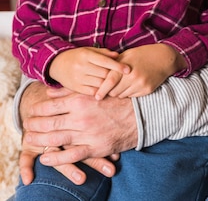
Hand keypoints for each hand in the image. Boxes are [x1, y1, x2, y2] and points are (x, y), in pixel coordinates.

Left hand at [21, 83, 136, 169]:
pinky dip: (56, 158)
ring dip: (40, 140)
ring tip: (29, 139)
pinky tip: (45, 158)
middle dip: (34, 125)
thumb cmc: (116, 99)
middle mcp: (81, 117)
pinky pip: (71, 156)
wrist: (140, 114)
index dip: (37, 109)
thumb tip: (50, 91)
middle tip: (26, 126)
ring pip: (56, 138)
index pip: (51, 106)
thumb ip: (71, 91)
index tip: (30, 111)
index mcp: (80, 101)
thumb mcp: (94, 90)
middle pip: (50, 122)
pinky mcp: (95, 147)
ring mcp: (87, 133)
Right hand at [49, 47, 130, 95]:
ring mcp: (78, 78)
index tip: (128, 69)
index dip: (118, 66)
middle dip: (114, 76)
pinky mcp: (75, 88)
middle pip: (103, 73)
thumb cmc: (77, 56)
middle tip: (124, 78)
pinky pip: (92, 92)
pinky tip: (105, 90)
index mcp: (86, 55)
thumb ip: (104, 53)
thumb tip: (118, 55)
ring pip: (99, 84)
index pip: (105, 61)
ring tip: (117, 85)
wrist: (57, 64)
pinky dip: (100, 92)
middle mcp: (82, 66)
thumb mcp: (89, 51)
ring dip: (109, 85)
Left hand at [95, 43, 186, 99]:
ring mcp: (141, 84)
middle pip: (115, 92)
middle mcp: (133, 77)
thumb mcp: (127, 55)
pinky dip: (130, 93)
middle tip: (112, 86)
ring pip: (123, 96)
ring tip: (124, 83)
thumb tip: (100, 76)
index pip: (110, 81)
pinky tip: (133, 84)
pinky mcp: (147, 90)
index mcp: (126, 66)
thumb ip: (114, 65)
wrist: (164, 58)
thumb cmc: (142, 54)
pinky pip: (132, 97)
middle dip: (111, 91)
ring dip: (120, 92)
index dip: (101, 90)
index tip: (97, 96)